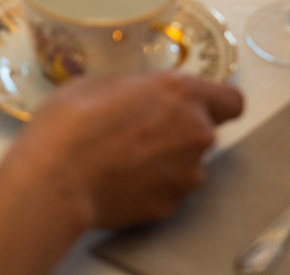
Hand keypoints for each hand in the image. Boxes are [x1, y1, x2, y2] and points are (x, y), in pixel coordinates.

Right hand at [16, 69, 243, 227]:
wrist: (57, 176)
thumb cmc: (72, 119)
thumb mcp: (101, 83)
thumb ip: (134, 89)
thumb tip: (133, 96)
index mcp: (182, 92)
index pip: (232, 100)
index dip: (216, 103)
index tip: (195, 104)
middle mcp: (195, 133)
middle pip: (205, 131)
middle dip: (180, 131)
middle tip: (142, 129)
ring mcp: (186, 175)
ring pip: (188, 165)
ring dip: (167, 161)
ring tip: (125, 158)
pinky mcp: (170, 207)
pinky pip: (169, 191)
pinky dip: (152, 186)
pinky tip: (120, 180)